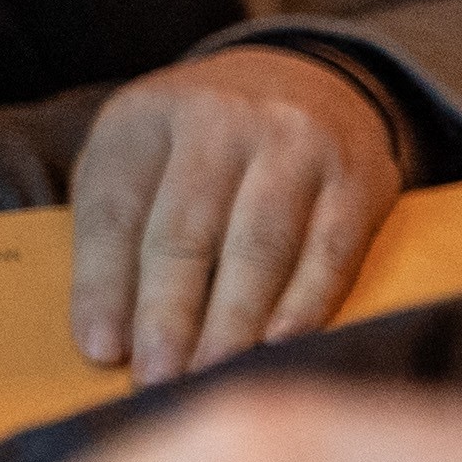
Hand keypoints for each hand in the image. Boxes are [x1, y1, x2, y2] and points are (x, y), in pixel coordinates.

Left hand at [66, 45, 404, 381]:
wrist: (303, 80)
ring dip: (231, 324)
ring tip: (206, 379)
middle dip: (167, 316)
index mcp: (146, 116)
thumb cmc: (197, 144)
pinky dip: (303, 307)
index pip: (115, 209)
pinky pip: (329, 253)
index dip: (103, 285)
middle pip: (186, 232)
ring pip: (259, 248)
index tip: (101, 350)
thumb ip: (114, 232)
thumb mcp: (137, 158)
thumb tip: (108, 340)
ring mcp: (295, 144)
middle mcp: (221, 119)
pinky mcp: (360, 177)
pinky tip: (277, 348)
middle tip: (155, 381)